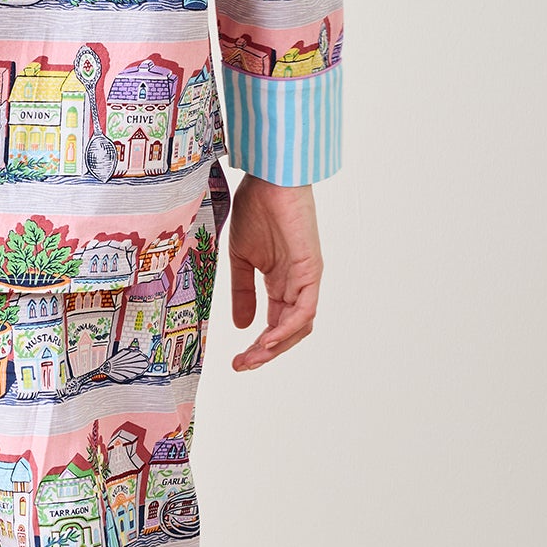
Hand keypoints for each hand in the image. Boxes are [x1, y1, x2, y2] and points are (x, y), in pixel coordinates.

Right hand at [226, 175, 322, 370]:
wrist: (267, 180)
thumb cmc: (255, 209)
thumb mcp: (241, 259)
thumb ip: (243, 292)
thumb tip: (242, 327)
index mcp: (281, 283)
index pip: (275, 325)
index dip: (258, 347)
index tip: (236, 361)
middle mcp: (297, 285)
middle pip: (288, 332)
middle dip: (265, 353)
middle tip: (241, 366)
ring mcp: (306, 279)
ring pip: (299, 326)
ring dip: (276, 346)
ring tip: (252, 357)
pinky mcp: (311, 270)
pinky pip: (304, 309)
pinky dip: (287, 327)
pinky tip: (268, 338)